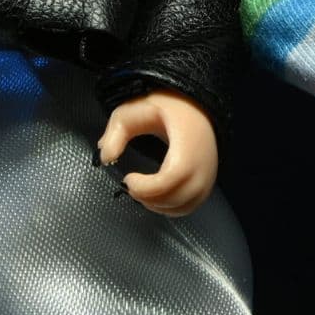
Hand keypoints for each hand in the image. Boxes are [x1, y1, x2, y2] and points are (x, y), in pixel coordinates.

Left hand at [97, 88, 218, 216]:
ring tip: (141, 190)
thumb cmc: (164, 107)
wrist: (193, 106)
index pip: (172, 177)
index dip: (148, 186)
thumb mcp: (133, 111)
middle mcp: (204, 164)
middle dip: (149, 199)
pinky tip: (154, 197)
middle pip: (178, 197)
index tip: (129, 178)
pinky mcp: (207, 184)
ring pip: (183, 206)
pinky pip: (189, 206)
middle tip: (131, 186)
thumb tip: (105, 158)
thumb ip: (116, 133)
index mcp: (188, 144)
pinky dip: (169, 208)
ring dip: (157, 205)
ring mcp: (208, 176)